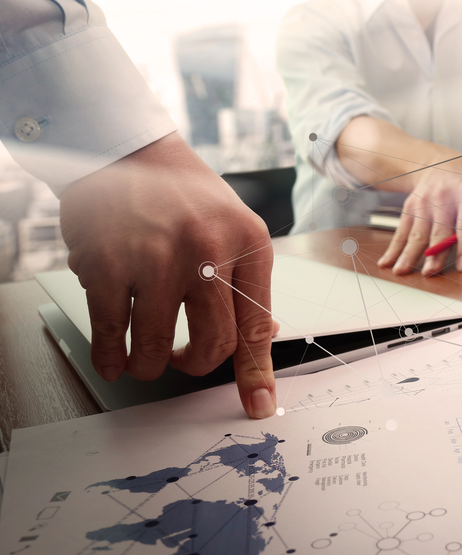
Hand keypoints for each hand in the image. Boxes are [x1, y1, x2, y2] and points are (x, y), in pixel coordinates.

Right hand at [60, 132, 276, 418]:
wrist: (125, 149)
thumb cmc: (184, 195)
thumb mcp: (235, 227)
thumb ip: (247, 281)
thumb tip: (261, 335)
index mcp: (248, 242)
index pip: (256, 325)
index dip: (257, 373)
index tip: (259, 405)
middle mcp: (207, 248)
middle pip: (213, 344)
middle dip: (195, 366)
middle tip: (183, 363)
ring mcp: (155, 257)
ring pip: (158, 347)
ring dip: (149, 365)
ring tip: (145, 359)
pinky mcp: (107, 264)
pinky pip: (112, 332)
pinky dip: (112, 357)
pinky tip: (114, 359)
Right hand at [377, 157, 461, 275]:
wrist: (443, 162)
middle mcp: (445, 198)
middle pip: (439, 230)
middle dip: (434, 252)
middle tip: (430, 274)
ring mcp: (425, 202)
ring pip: (416, 231)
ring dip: (409, 253)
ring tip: (403, 272)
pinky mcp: (410, 207)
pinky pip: (401, 230)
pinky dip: (393, 247)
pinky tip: (387, 262)